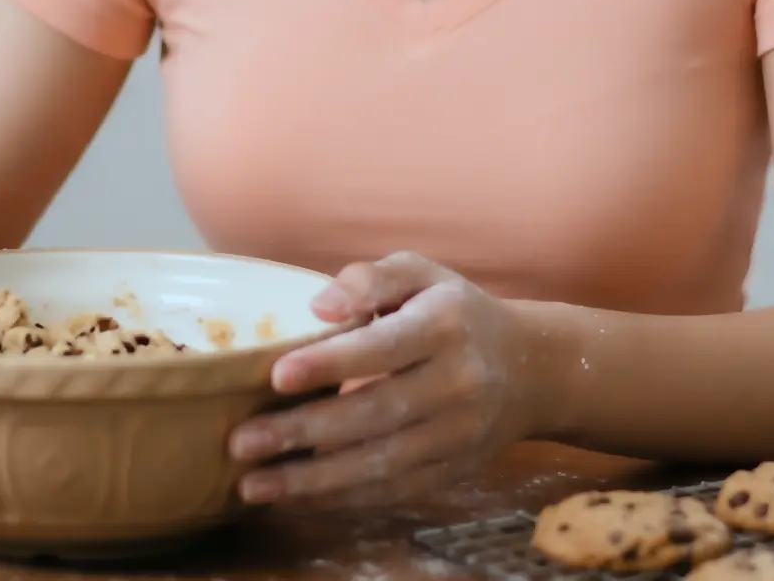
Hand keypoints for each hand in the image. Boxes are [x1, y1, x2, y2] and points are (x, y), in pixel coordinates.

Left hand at [225, 252, 542, 507]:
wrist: (531, 369)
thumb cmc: (455, 313)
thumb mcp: (421, 274)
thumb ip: (370, 278)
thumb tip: (320, 305)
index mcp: (446, 326)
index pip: (384, 347)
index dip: (331, 363)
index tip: (277, 375)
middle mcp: (459, 383)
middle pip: (377, 413)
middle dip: (305, 431)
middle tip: (242, 441)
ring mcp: (459, 434)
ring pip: (383, 464)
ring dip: (314, 480)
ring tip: (254, 485)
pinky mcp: (455, 470)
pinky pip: (394, 491)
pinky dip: (342, 499)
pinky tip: (295, 498)